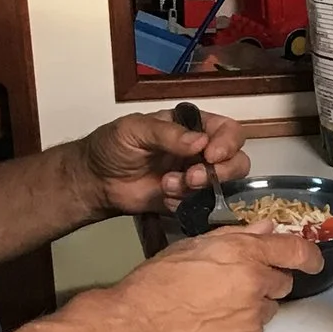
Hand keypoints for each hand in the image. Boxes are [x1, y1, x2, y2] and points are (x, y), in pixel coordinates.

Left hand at [78, 108, 249, 217]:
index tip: (212, 155)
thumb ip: (167, 134)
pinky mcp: (188, 200)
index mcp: (192, 127)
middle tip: (193, 178)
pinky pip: (204, 205)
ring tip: (169, 186)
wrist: (96, 181)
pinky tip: (165, 197)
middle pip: (237, 159)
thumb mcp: (135, 130)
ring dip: (201, 188)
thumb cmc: (113, 146)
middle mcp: (201, 151)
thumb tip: (200, 142)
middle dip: (220, 171)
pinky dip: (186, 203)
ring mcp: (197, 177)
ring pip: (225, 184)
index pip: (228, 130)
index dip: (227, 143)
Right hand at [113, 227, 319, 331]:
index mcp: (244, 253)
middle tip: (236, 282)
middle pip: (282, 282)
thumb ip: (235, 236)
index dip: (309, 256)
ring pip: (268, 308)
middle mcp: (256, 283)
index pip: (295, 250)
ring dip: (254, 305)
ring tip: (218, 305)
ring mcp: (253, 316)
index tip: (313, 261)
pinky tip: (214, 324)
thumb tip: (264, 229)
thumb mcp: (193, 245)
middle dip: (266, 280)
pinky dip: (241, 328)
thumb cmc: (157, 282)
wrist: (139, 325)